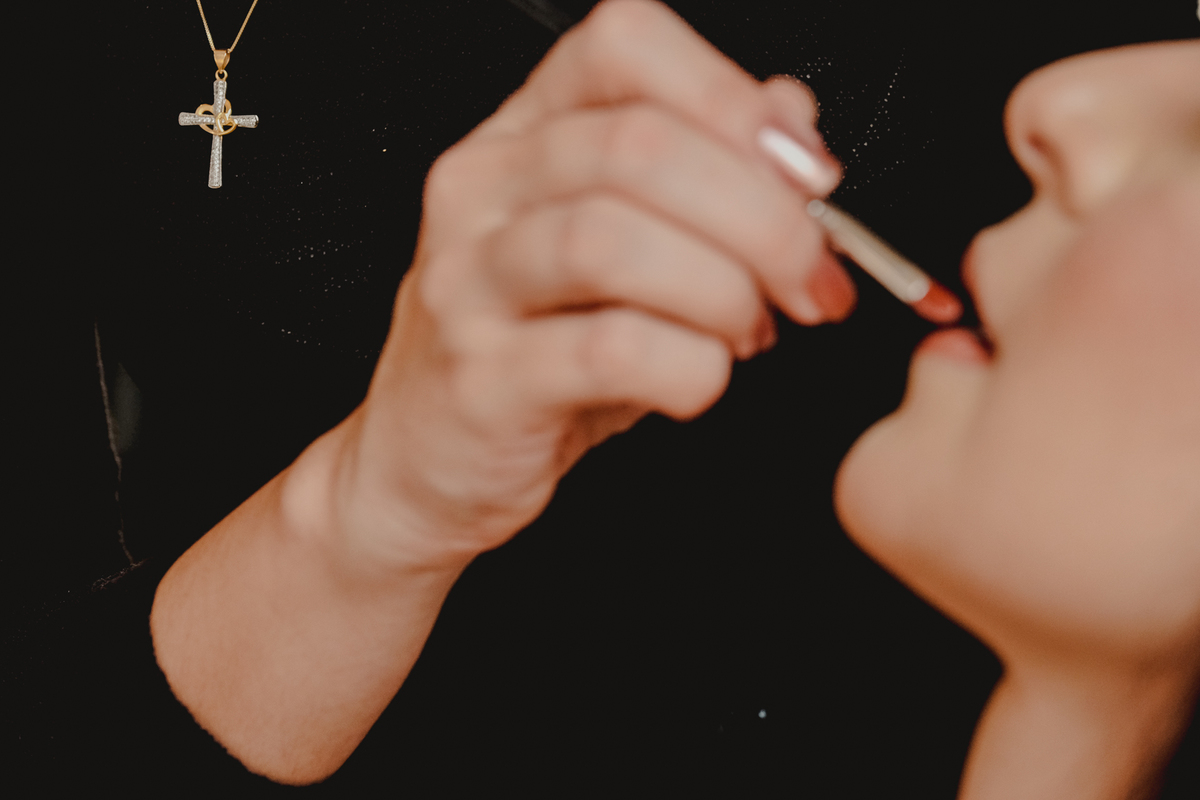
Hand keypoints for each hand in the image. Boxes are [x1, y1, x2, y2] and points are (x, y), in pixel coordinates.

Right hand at [332, 0, 850, 571]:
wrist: (433, 458)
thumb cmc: (538, 348)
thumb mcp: (621, 246)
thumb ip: (704, 166)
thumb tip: (789, 117)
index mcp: (521, 134)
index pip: (623, 44)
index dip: (732, 97)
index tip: (804, 174)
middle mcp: (481, 191)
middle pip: (638, 146)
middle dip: (763, 217)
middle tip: (806, 278)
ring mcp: (467, 283)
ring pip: (613, 240)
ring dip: (723, 290)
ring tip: (747, 329)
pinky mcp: (481, 379)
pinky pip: (609, 351)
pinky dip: (690, 366)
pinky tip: (699, 378)